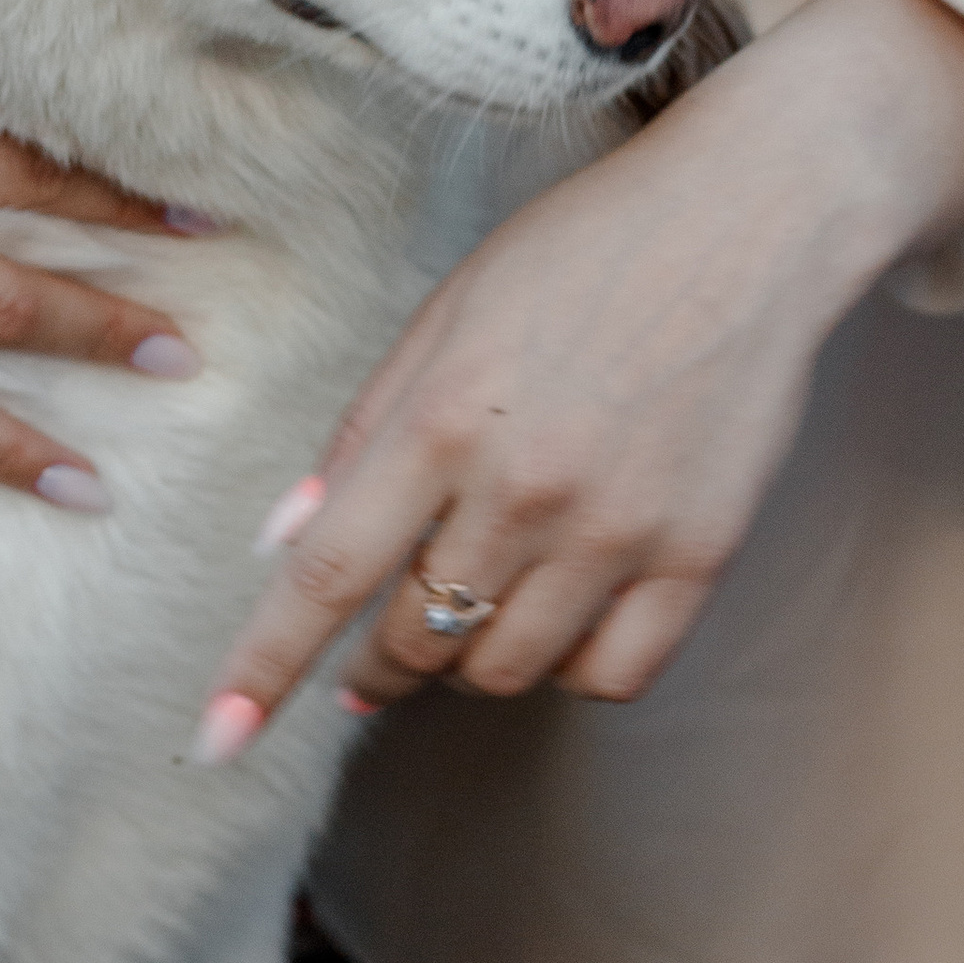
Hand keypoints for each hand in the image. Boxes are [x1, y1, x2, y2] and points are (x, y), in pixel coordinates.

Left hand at [198, 0, 963, 750]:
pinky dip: (573, 667)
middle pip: (416, 638)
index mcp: (445, 418)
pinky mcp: (699, 555)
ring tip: (483, 603)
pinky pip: (613, 675)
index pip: (328, 574)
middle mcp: (524, 489)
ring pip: (507, 670)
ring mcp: (617, 530)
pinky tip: (566, 616)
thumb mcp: (448, 313)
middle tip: (380, 645)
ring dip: (473, 660)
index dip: (264, 667)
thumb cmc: (584, 251)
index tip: (217, 740)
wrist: (746, 222)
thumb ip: (365, 431)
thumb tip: (284, 542)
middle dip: (379, 660)